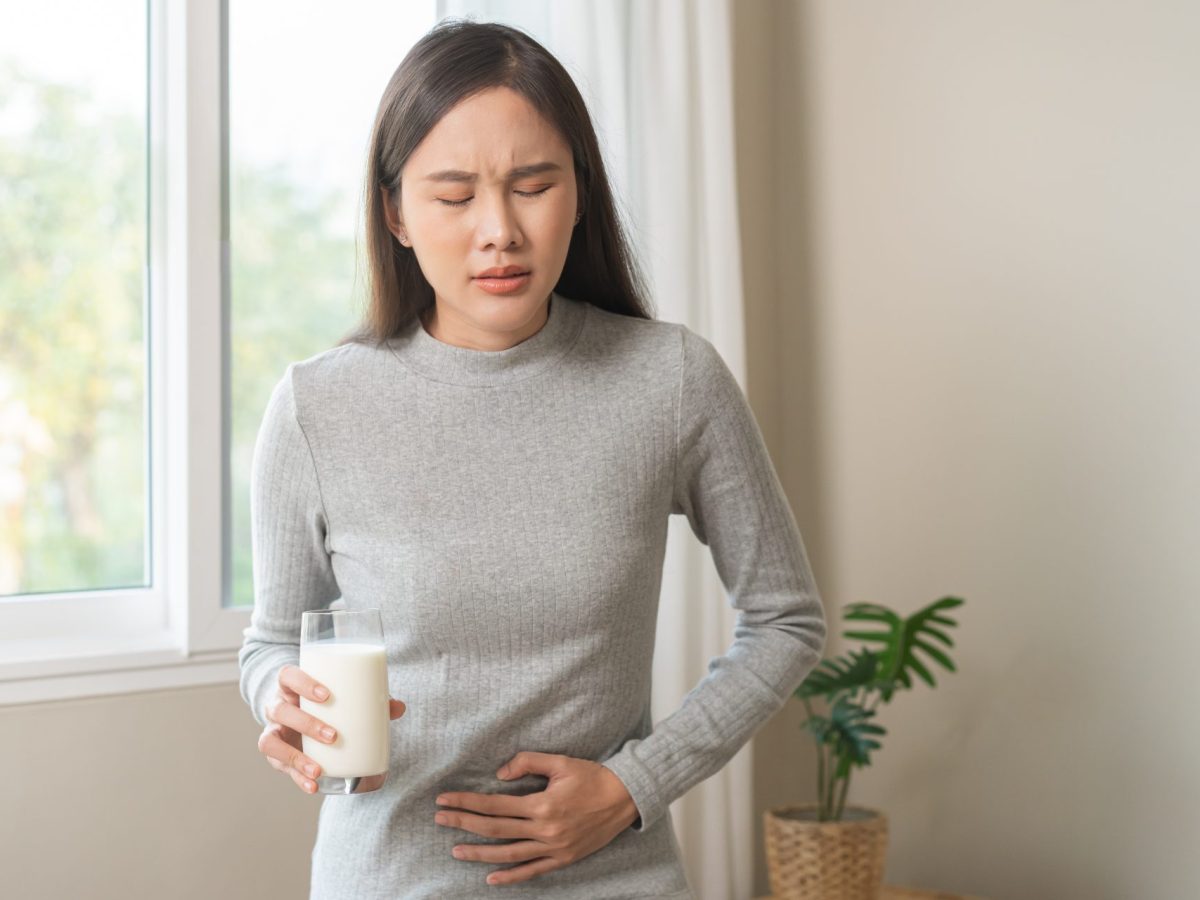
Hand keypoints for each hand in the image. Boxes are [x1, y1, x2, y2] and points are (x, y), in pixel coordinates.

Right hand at [256, 663, 406, 793]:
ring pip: (270, 741)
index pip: (287, 676)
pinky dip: (296, 777)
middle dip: (306, 723)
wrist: (300, 717)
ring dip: (295, 757)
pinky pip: (279, 766)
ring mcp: (274, 731)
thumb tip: (398, 707)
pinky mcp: (276, 754)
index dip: (302, 683)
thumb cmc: (325, 702)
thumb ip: (368, 700)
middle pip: (280, 710)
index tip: (326, 695)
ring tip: (317, 770)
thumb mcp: (341, 697)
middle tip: (333, 736)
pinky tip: (313, 785)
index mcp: (291, 686)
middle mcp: (277, 707)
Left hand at [434, 751, 639, 886]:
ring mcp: (553, 848)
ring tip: (456, 850)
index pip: (494, 805)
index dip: (467, 802)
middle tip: (439, 819)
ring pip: (508, 854)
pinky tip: (491, 878)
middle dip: (464, 824)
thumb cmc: (593, 777)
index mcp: (542, 804)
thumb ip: (528, 762)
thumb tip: (499, 774)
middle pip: (495, 830)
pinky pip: (532, 871)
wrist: (625, 798)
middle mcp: (545, 830)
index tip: (445, 799)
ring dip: (479, 853)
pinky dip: (511, 877)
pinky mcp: (563, 859)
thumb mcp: (560, 762)